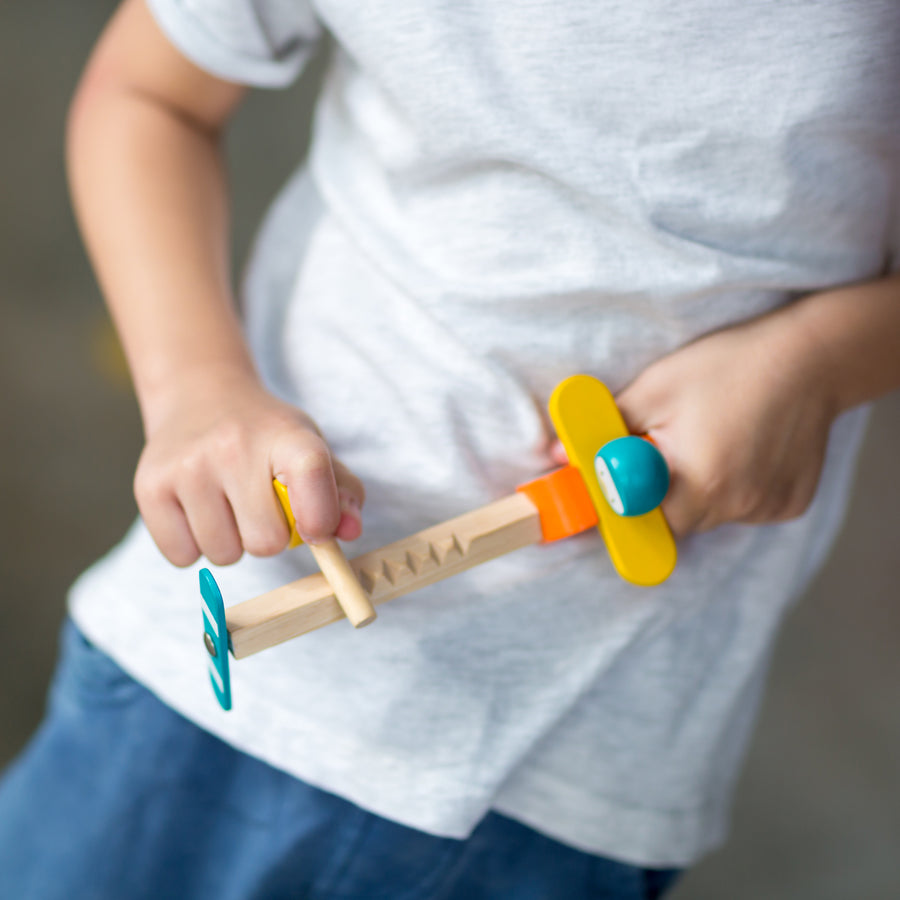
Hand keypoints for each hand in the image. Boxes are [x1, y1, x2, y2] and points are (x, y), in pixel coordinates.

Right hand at [134, 367, 364, 565]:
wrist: (199, 396)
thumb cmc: (265, 434)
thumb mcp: (311, 447)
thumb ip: (342, 492)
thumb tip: (349, 532)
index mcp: (286, 435)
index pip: (313, 477)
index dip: (320, 517)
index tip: (316, 529)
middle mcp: (233, 446)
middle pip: (265, 542)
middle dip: (268, 536)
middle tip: (259, 505)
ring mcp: (187, 466)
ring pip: (223, 554)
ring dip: (231, 542)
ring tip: (227, 504)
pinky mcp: (149, 487)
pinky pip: (183, 556)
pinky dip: (194, 545)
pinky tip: (199, 510)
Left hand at [552, 307, 838, 536]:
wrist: (812, 357)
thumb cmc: (728, 365)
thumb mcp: (656, 387)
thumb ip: (608, 428)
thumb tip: (558, 454)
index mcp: (697, 479)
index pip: (638, 520)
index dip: (620, 504)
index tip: (611, 489)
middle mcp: (734, 504)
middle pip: (673, 521)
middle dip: (659, 493)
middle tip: (666, 450)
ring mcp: (764, 508)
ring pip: (709, 515)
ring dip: (698, 489)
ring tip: (711, 438)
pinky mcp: (787, 505)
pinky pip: (744, 507)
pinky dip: (735, 486)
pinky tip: (743, 447)